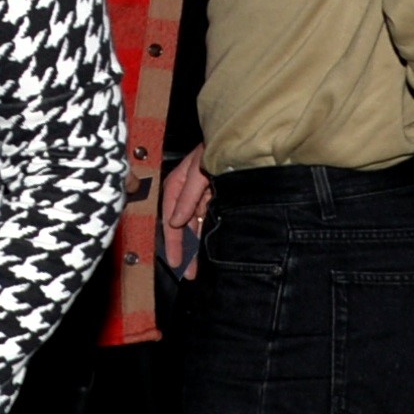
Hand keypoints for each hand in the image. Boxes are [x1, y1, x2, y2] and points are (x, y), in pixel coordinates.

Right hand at [159, 151, 212, 275]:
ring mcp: (201, 198)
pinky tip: (209, 248)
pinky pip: (208, 221)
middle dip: (185, 250)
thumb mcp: (198, 171)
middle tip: (189, 274)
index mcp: (175, 187)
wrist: (242, 139)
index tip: (176, 263)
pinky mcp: (215, 199)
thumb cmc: (214, 149)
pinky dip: (207, 234)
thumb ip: (187, 197)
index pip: (171, 220)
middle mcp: (186, 195)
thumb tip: (176, 222)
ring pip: (195, 227)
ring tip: (197, 267)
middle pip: (182, 228)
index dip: (174, 243)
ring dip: (196, 246)